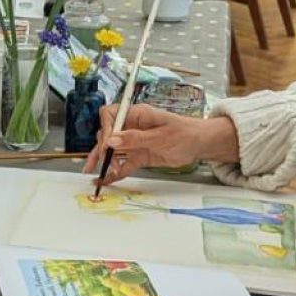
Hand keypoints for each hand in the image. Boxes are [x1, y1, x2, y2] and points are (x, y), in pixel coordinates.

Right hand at [83, 104, 237, 190]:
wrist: (199, 145)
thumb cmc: (184, 133)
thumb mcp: (160, 136)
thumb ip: (135, 139)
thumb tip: (111, 140)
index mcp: (137, 115)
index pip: (111, 116)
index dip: (106, 129)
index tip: (107, 145)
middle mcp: (132, 127)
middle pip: (108, 134)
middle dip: (102, 148)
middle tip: (103, 162)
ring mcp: (135, 142)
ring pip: (112, 151)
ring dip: (104, 162)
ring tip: (95, 174)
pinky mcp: (139, 156)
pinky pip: (123, 164)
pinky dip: (115, 172)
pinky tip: (106, 180)